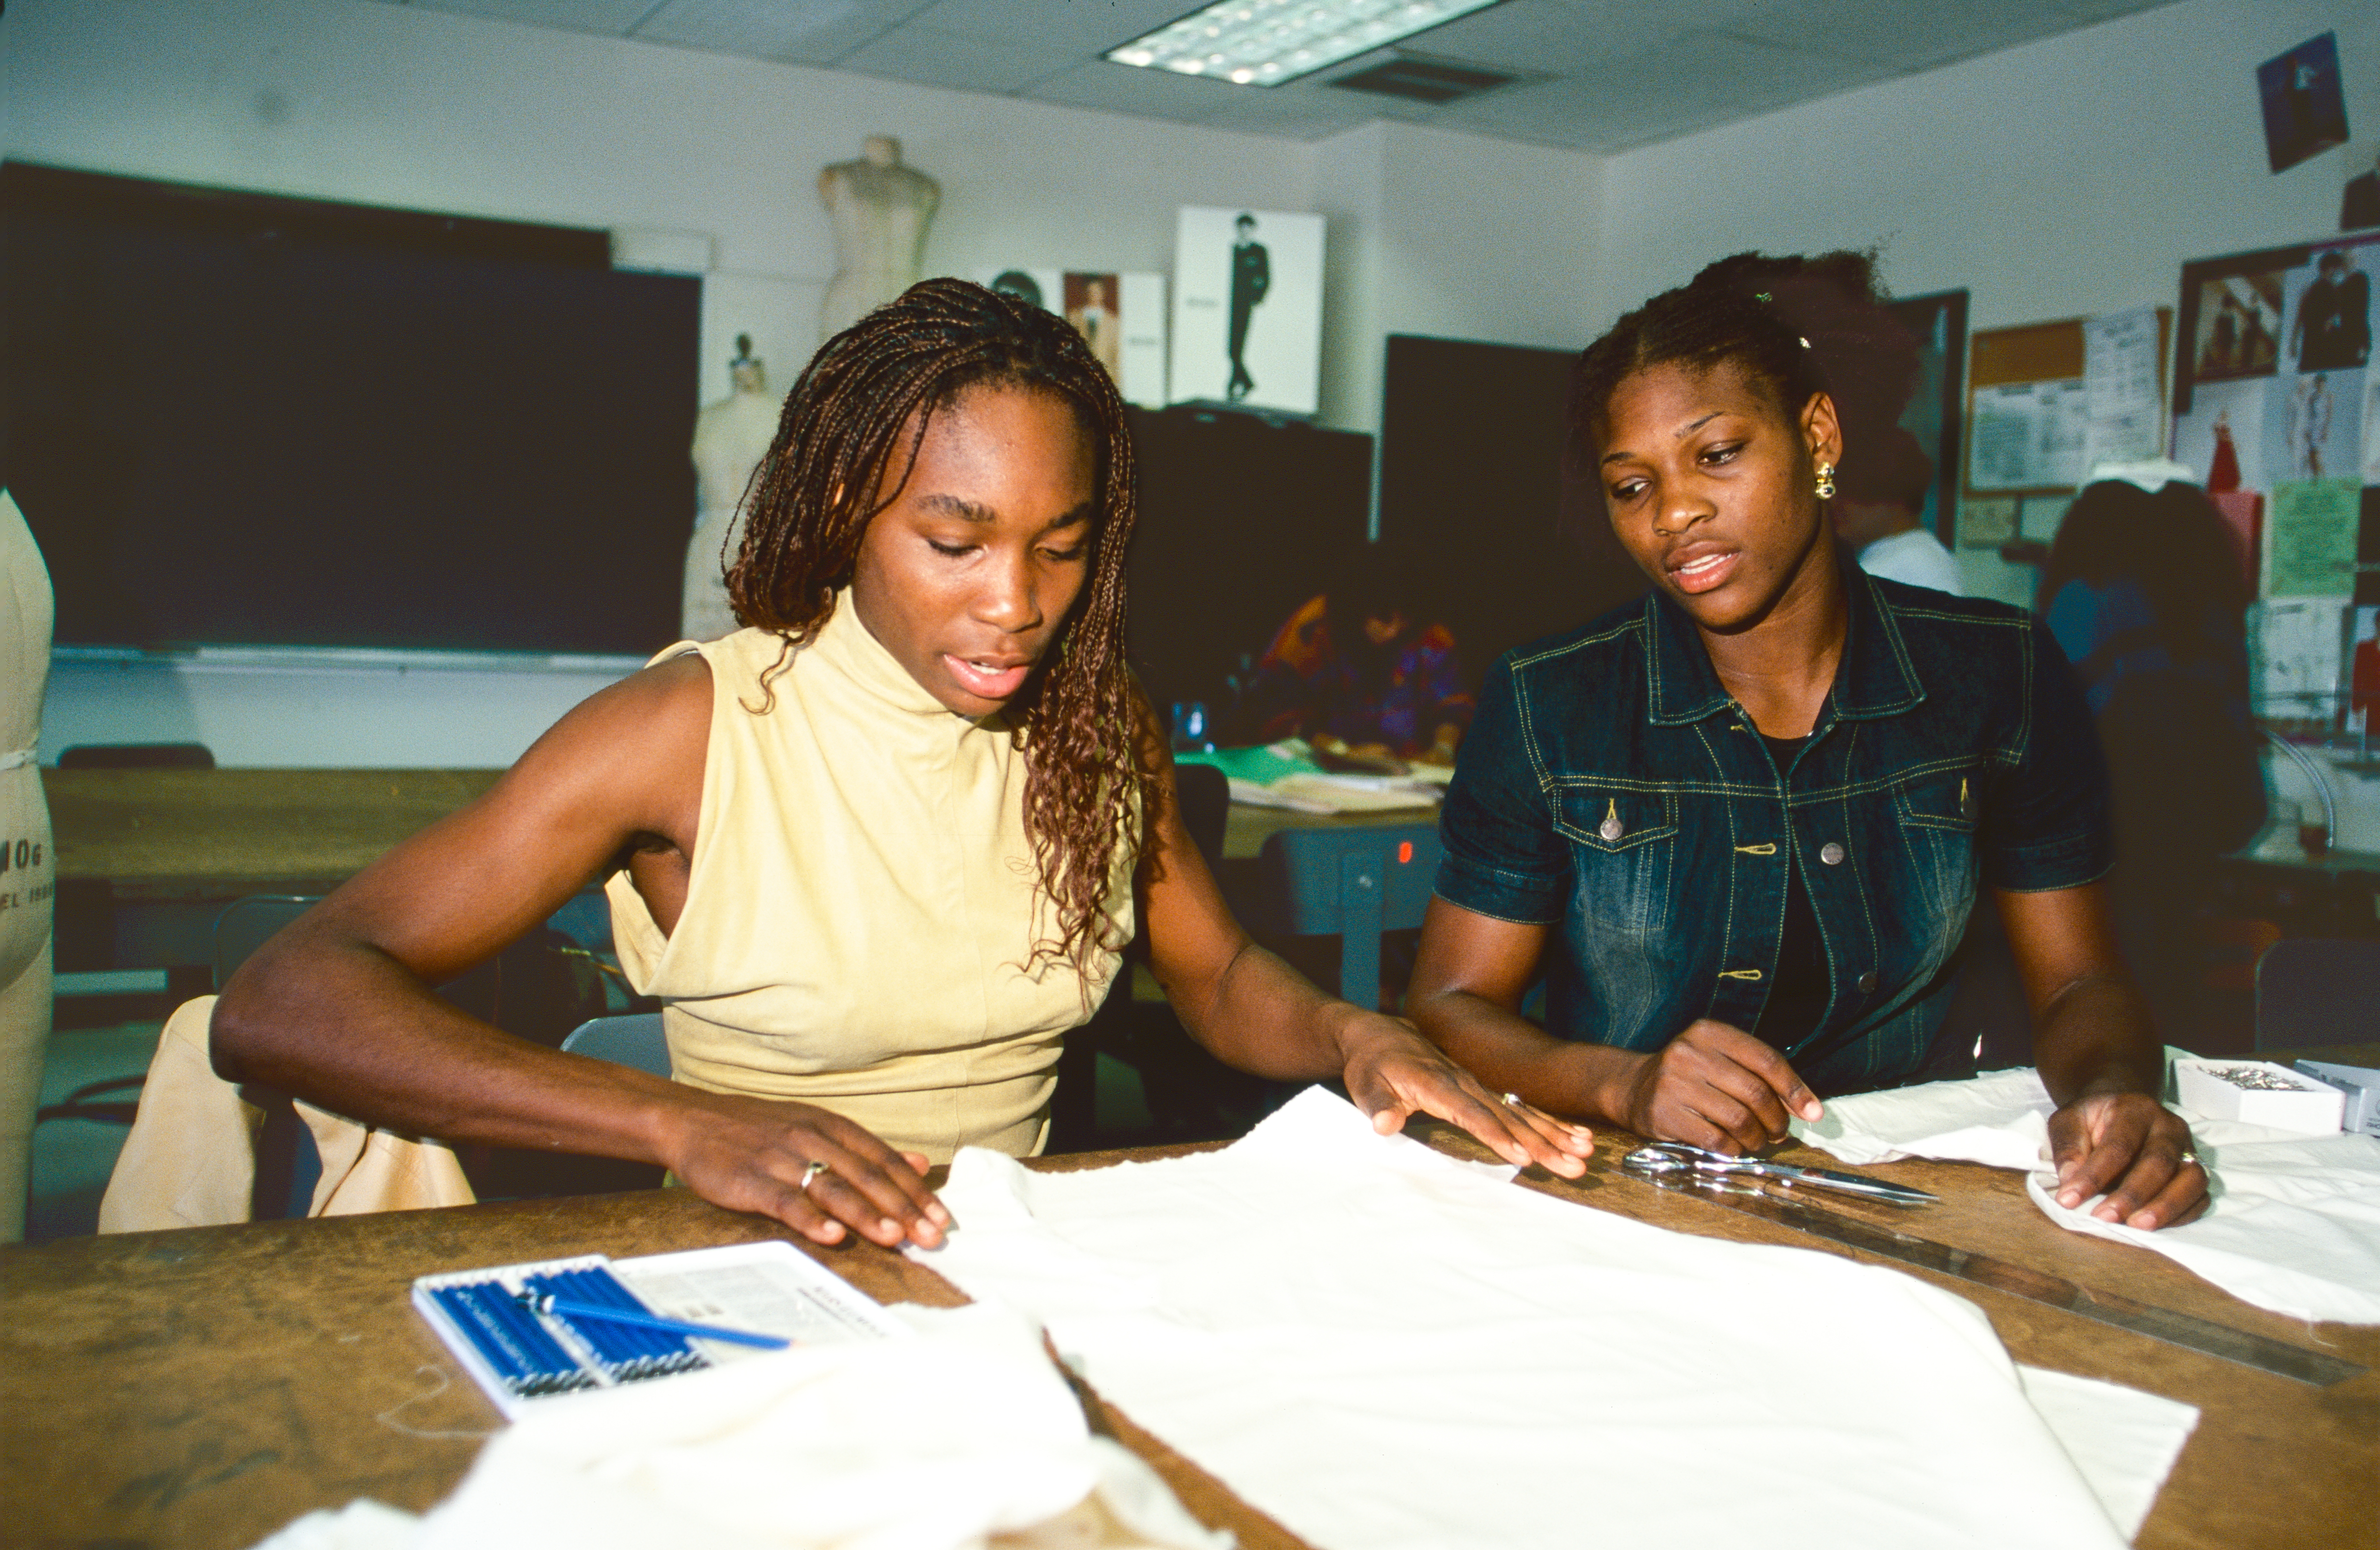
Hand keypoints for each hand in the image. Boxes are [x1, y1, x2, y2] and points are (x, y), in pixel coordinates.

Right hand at [656, 1092, 952, 1248]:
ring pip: (832, 1187)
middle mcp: (811, 1138)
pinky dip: (811, 1220)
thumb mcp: (817, 1128)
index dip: (915, 1189)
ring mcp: (780, 1158)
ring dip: (866, 1213)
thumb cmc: (761, 1129)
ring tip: (896, 1236)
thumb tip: (920, 1163)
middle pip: (865, 1174)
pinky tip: (833, 1236)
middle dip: (902, 1207)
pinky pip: (785, 1201)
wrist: (693, 1120)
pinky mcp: (750, 1180)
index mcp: (831, 1125)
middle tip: (932, 1236)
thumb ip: (868, 1149)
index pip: (883, 1159)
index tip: (942, 1217)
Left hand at [1335, 1012, 1591, 1175]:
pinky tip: (1575, 1136)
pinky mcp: (1484, 1091)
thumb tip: (1385, 1125)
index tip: (1521, 1155)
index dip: (1495, 1134)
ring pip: (1521, 1111)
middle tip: (1572, 1164)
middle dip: (1541, 1141)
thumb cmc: (1372, 1064)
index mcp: (1435, 1083)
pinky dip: (1549, 1122)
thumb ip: (1377, 1105)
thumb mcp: (1365, 1084)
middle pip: (1507, 1115)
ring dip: (1554, 1133)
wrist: (1381, 1035)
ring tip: (1584, 1153)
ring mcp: (1476, 1085)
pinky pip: (1521, 1107)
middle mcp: (1463, 1082)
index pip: (1469, 1112)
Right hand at [1613, 1019, 1821, 1152]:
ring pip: (1738, 1119)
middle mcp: (1690, 1052)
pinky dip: (1732, 1149)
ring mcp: (1674, 1082)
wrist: (1634, 1088)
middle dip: (1776, 1120)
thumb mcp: (1721, 1060)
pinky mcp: (1664, 1113)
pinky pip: (1715, 1139)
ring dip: (1756, 1138)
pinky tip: (1733, 1148)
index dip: (1795, 1089)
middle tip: (1779, 1133)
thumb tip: (1808, 1109)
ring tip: (1756, 1141)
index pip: (1766, 1060)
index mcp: (1710, 1032)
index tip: (1812, 1113)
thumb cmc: (1691, 1076)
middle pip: (1755, 1092)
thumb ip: (1760, 1077)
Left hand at [2047, 1090, 2207, 1229]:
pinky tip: (2156, 1227)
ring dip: (2165, 1207)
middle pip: (2159, 1163)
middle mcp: (2168, 1127)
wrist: (2119, 1110)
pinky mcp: (2196, 1170)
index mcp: (2135, 1109)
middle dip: (2132, 1195)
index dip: (2094, 1175)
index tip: (2069, 1199)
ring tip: (2136, 1226)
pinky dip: (2182, 1215)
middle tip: (2104, 1218)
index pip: (2119, 1145)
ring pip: (2191, 1180)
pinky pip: (2201, 1196)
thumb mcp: (2068, 1121)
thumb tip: (2070, 1179)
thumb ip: (2068, 1147)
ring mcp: (2187, 1149)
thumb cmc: (2091, 1120)